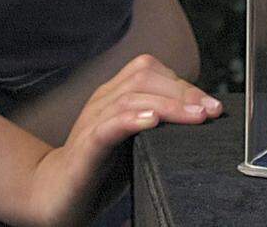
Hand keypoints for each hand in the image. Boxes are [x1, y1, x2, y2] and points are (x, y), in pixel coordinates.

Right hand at [21, 53, 221, 226]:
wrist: (54, 195)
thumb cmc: (100, 168)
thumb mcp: (136, 139)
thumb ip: (159, 123)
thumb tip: (202, 115)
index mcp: (115, 94)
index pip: (151, 71)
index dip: (184, 83)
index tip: (212, 105)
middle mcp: (103, 101)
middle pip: (144, 77)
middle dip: (183, 91)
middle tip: (210, 111)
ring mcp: (91, 122)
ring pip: (131, 98)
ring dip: (168, 105)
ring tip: (194, 115)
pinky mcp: (84, 149)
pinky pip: (107, 126)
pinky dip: (132, 120)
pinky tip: (151, 122)